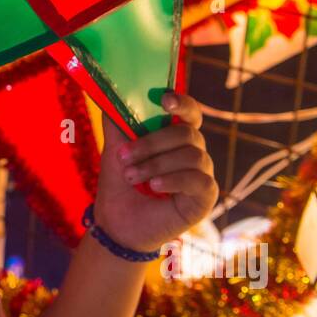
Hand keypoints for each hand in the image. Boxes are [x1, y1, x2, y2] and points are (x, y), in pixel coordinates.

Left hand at [92, 92, 218, 252]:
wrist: (118, 225)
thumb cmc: (120, 185)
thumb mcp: (115, 149)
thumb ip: (116, 122)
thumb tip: (110, 92)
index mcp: (175, 137)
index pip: (190, 112)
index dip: (182, 102)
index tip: (164, 99)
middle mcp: (194, 152)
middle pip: (186, 133)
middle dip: (152, 143)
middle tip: (124, 156)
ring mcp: (202, 173)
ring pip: (191, 154)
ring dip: (155, 164)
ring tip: (131, 176)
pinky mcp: (206, 195)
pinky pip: (197, 179)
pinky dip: (172, 179)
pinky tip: (154, 186)